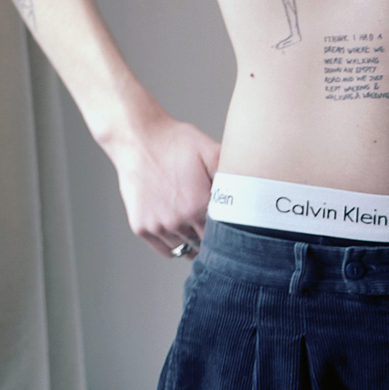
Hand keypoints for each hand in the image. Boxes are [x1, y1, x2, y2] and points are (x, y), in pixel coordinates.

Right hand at [106, 111, 222, 257]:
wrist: (138, 139)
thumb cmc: (175, 142)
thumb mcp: (211, 151)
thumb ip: (231, 176)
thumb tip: (249, 195)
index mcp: (198, 206)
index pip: (222, 236)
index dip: (229, 233)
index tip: (233, 228)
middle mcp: (177, 221)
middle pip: (204, 245)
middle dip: (213, 239)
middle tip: (218, 229)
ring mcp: (157, 226)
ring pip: (185, 250)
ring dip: (194, 242)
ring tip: (198, 226)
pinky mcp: (141, 227)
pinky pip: (165, 249)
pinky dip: (175, 244)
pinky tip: (182, 230)